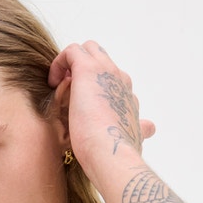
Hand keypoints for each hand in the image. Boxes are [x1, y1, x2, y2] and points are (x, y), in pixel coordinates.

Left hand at [48, 41, 155, 186]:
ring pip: (87, 49)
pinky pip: (71, 51)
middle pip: (101, 58)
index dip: (95, 86)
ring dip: (71, 63)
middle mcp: (119, 79)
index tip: (82, 103)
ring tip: (58, 87)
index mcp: (127, 95)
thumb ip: (140, 129)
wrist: (112, 153)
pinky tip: (53, 84)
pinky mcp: (87, 69)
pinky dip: (60, 62)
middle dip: (83, 68)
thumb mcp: (132, 138)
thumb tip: (150, 128)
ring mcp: (105, 71)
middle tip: (68, 91)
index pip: (113, 79)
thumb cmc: (118, 152)